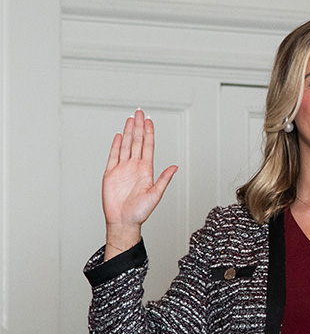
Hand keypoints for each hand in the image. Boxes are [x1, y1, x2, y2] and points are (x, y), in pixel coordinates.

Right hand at [102, 109, 177, 255]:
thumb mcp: (155, 195)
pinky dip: (115, 145)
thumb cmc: (140, 212)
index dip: (149, 133)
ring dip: (128, 132)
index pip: (148, 146)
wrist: (123, 221)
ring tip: (131, 119)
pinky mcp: (110, 174)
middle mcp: (135, 166)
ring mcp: (122, 169)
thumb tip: (175, 167)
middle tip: (140, 112)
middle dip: (139, 126)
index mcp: (146, 170)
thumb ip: (164, 179)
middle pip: (137, 141)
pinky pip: (113, 156)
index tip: (150, 121)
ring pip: (125, 146)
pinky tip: (118, 136)